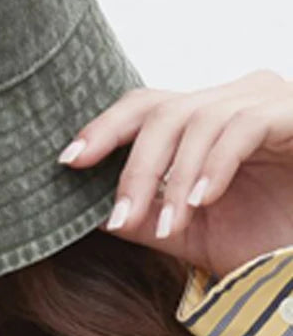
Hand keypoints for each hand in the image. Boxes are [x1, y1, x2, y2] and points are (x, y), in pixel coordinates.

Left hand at [57, 69, 292, 279]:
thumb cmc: (268, 237)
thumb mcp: (192, 232)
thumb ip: (144, 217)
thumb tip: (87, 212)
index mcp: (203, 118)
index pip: (142, 107)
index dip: (102, 128)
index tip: (67, 162)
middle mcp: (231, 98)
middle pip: (160, 112)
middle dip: (132, 167)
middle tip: (119, 217)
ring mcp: (265, 99)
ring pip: (196, 122)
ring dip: (173, 179)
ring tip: (167, 224)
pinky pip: (243, 127)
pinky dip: (215, 165)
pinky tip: (201, 201)